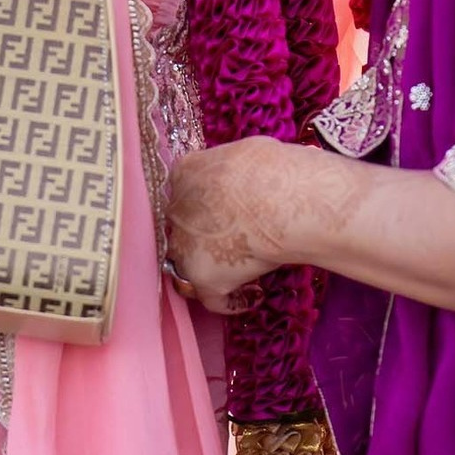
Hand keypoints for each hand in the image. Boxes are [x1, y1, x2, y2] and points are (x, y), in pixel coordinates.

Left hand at [165, 136, 302, 313]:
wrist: (278, 201)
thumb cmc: (272, 170)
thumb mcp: (245, 153)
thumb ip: (233, 168)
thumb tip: (246, 172)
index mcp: (186, 172)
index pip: (186, 190)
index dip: (206, 203)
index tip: (225, 211)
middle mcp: (176, 210)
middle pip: (182, 228)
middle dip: (203, 236)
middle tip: (232, 241)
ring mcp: (185, 247)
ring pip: (188, 264)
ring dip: (210, 269)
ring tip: (239, 273)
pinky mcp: (203, 279)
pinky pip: (213, 299)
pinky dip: (233, 300)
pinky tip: (252, 296)